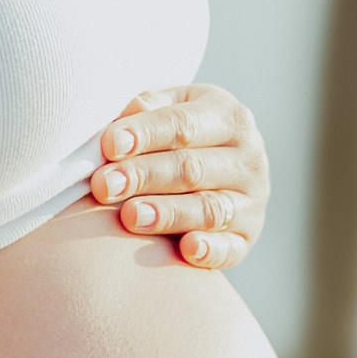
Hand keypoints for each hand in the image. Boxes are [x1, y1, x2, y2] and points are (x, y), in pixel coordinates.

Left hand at [88, 86, 267, 269]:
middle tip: (105, 186)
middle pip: (192, 169)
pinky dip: (211, 250)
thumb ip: (147, 107)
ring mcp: (251, 201)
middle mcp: (248, 159)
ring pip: (208, 209)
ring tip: (130, 216)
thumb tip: (128, 114)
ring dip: (168, 213)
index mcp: (229, 117)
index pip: (184, 125)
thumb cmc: (178, 135)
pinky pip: (231, 248)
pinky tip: (186, 249)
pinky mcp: (246, 238)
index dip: (145, 134)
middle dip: (144, 176)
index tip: (110, 145)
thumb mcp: (169, 108)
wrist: (218, 169)